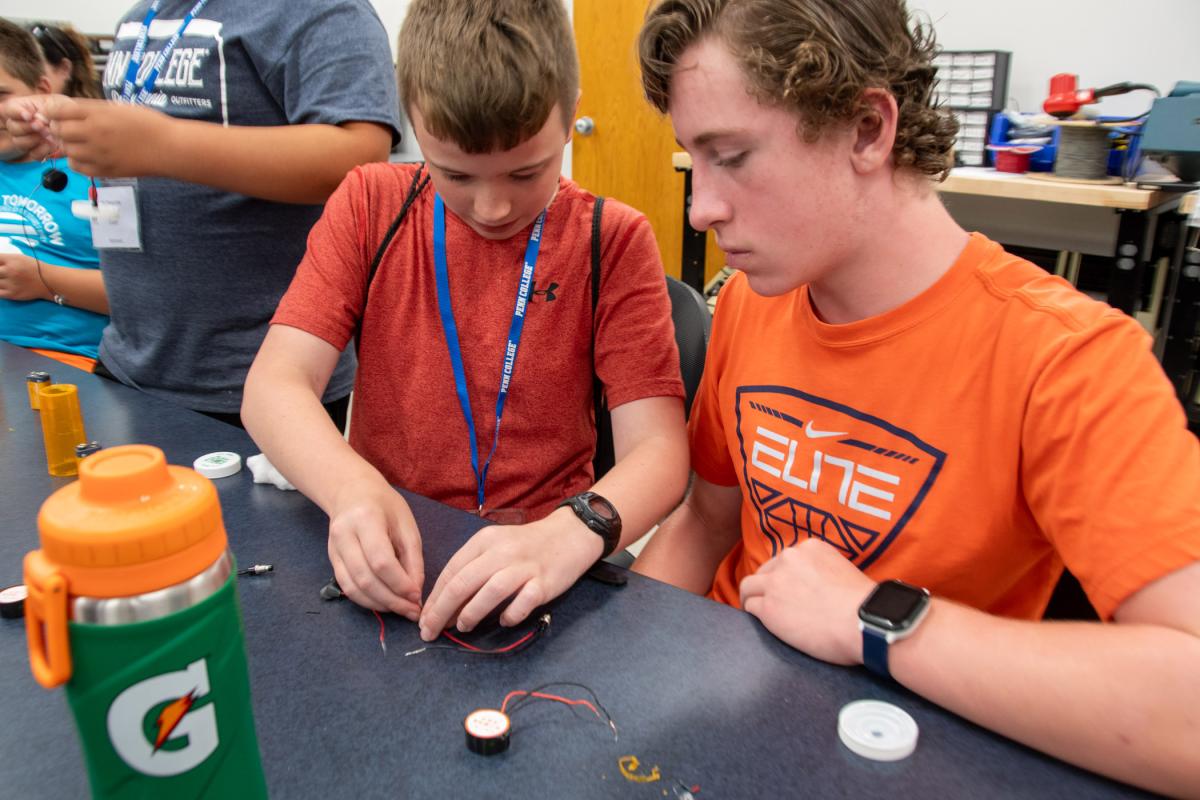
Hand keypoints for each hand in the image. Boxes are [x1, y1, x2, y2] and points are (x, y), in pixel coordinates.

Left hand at [0, 253, 50, 301]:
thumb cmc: (34, 268)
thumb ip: (4, 260)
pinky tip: (4, 288)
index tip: (1, 267)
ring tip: (6, 281)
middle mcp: (10, 271)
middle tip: (3, 275)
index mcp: (11, 260)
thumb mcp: (19, 258)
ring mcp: (10, 283)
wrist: (50, 281)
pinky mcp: (12, 294)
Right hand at [1, 95, 59, 160]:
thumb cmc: (65, 110)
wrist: (78, 125)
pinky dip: (42, 151)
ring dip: (34, 139)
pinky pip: (33, 154)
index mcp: (23, 108)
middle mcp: (21, 123)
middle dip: (28, 127)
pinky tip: (51, 145)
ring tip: (49, 135)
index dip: (16, 113)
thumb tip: (38, 118)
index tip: (29, 116)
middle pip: (12, 127)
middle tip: (43, 126)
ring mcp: (27, 138)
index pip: (8, 109)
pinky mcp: (37, 150)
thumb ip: (47, 108)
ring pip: (19, 142)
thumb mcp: (58, 103)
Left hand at [26, 96, 172, 177]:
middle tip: (67, 128)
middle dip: (59, 128)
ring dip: (69, 146)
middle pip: (59, 131)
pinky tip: (86, 157)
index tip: (54, 114)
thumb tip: (69, 112)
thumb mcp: (119, 108)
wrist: (168, 148)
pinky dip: (76, 161)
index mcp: (98, 114)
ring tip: (80, 143)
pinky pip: (77, 167)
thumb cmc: (148, 124)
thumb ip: (93, 110)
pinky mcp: (104, 170)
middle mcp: (94, 133)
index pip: (60, 111)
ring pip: (67, 150)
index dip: (52, 112)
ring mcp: (98, 154)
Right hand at [326, 481, 424, 619]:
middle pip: (365, 578)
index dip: (400, 583)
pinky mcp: (332, 560)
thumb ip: (413, 559)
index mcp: (366, 519)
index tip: (417, 596)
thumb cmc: (385, 506)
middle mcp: (344, 535)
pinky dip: (366, 600)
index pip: (381, 560)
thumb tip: (415, 592)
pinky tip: (384, 603)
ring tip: (401, 610)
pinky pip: (347, 587)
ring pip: (353, 587)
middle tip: (412, 612)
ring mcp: (334, 549)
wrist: (351, 492)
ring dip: (379, 604)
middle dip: (391, 600)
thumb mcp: (407, 525)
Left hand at [418, 507, 603, 640]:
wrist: (569, 535)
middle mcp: (502, 551)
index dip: (434, 598)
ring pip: (491, 590)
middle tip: (431, 631)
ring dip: (472, 612)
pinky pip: (524, 602)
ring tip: (463, 627)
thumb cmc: (526, 546)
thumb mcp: (495, 547)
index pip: (452, 571)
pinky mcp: (544, 582)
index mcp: (484, 541)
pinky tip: (505, 621)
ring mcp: (524, 566)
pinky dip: (511, 614)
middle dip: (442, 610)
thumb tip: (446, 604)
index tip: (425, 619)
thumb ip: (472, 570)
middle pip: (464, 582)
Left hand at [739, 538, 875, 664]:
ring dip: (753, 598)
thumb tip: (816, 587)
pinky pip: (750, 606)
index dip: (784, 576)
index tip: (788, 589)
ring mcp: (775, 582)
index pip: (785, 560)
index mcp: (810, 548)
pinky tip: (762, 624)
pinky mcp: (768, 607)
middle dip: (768, 586)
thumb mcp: (844, 570)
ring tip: (758, 611)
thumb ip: (823, 571)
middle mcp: (789, 559)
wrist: (864, 622)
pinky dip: (754, 615)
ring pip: (749, 586)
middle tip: (774, 602)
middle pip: (765, 571)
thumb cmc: (864, 605)